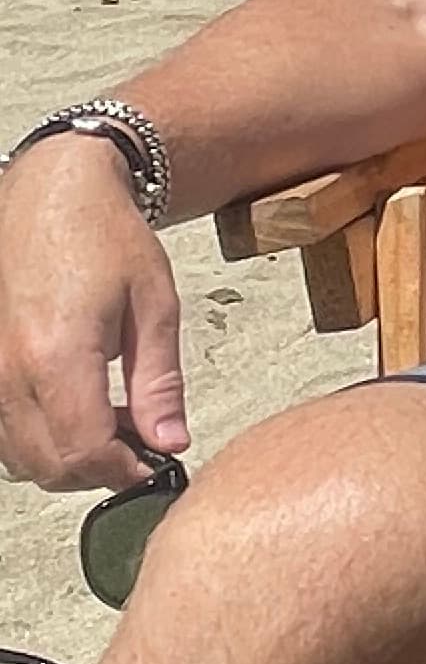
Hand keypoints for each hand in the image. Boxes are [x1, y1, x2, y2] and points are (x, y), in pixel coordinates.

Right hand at [0, 137, 186, 490]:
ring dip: (64, 456)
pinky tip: (71, 404)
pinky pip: (0, 429)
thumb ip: (160, 383)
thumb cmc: (104, 236)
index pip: (84, 453)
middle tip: (138, 443)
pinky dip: (35, 435)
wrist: (50, 190)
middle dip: (98, 471)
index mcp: (56, 355)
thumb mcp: (154, 304)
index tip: (154, 464)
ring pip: (17, 456)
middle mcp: (8, 369)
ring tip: (108, 419)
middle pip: (46, 466)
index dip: (125, 473)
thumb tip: (170, 444)